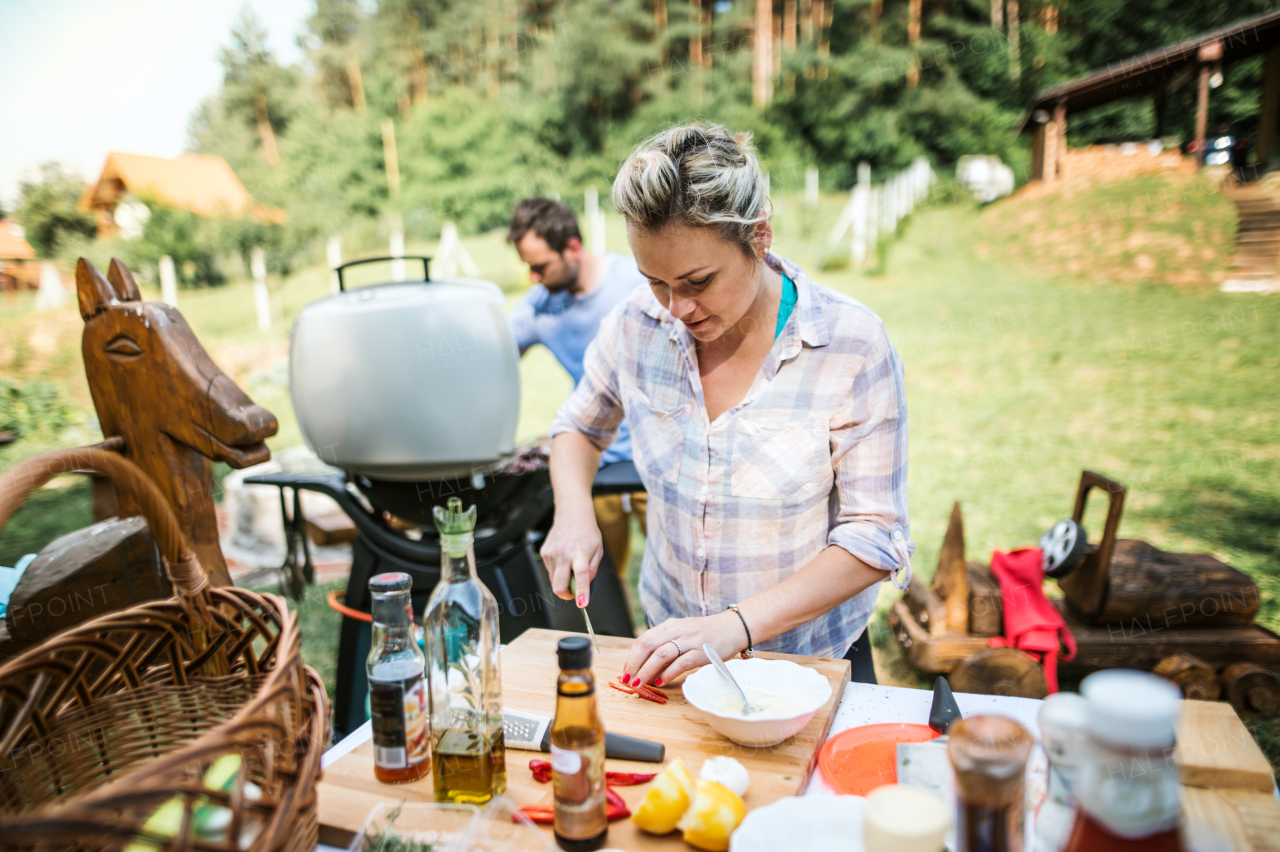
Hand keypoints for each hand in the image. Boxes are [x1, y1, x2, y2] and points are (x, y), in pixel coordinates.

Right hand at [539, 508, 603, 604]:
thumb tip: (585, 586)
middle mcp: (563, 554)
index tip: (582, 603)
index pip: (580, 576)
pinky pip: (550, 571)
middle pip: (559, 585)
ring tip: (571, 567)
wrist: (572, 514)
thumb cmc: (586, 531)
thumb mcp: (598, 550)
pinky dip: (558, 571)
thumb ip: (592, 570)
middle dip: (566, 595)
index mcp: (580, 553)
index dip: (582, 592)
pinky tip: (564, 559)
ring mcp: (551, 554)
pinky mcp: (544, 553)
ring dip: (563, 581)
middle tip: (574, 593)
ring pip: (554, 581)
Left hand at [621, 611, 746, 687]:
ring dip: (646, 670)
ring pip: (661, 654)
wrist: (734, 627)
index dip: (631, 656)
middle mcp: (677, 630)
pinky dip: (668, 673)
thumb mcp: (683, 633)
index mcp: (670, 626)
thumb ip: (667, 644)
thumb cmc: (707, 633)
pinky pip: (681, 663)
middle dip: (634, 664)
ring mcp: (690, 640)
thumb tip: (648, 665)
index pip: (644, 639)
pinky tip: (660, 682)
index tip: (626, 670)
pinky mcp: (702, 652)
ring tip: (639, 683)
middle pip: (648, 645)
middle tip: (627, 679)